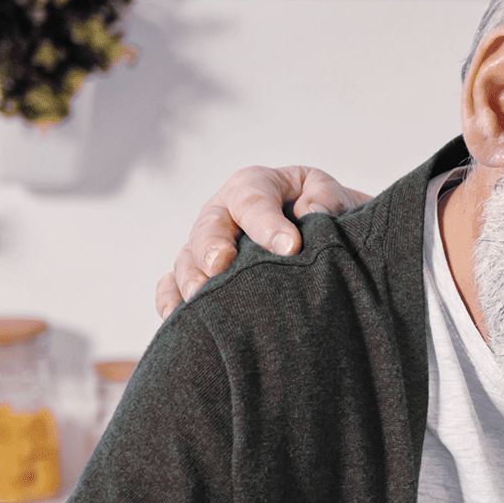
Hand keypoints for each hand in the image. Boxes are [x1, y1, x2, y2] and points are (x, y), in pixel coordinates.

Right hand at [153, 165, 370, 316]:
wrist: (330, 238)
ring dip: (191, 277)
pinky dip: (169, 299)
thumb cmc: (328, 213)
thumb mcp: (333, 196)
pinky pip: (172, 284)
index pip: (253, 200)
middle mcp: (224, 212)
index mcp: (256, 186)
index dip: (267, 222)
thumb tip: (313, 210)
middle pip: (209, 227)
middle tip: (223, 266)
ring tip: (200, 298)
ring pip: (187, 257)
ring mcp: (207, 244)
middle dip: (213, 246)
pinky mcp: (199, 273)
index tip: (289, 247)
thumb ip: (327, 197)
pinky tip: (175, 316)